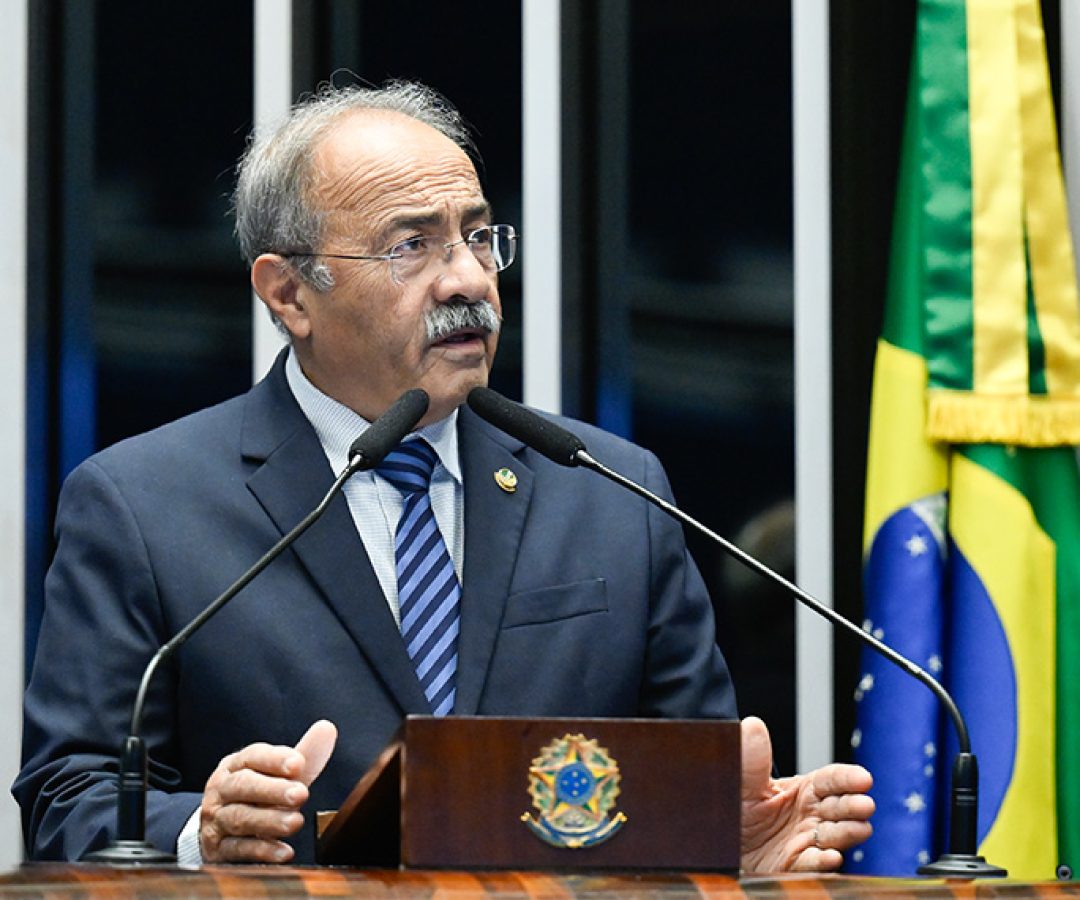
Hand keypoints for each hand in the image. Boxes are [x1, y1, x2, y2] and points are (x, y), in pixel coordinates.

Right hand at [199, 719, 337, 863]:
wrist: (217, 829)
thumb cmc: (257, 794)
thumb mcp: (277, 775)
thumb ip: (304, 754)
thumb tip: (327, 728)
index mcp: (236, 765)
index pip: (253, 757)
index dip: (275, 759)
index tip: (298, 764)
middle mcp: (222, 790)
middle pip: (243, 786)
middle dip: (272, 789)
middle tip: (301, 793)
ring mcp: (217, 820)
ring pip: (239, 818)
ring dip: (269, 821)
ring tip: (296, 822)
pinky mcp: (218, 850)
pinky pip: (237, 851)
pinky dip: (262, 851)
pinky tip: (284, 852)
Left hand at [739, 716, 873, 873]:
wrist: (722, 842)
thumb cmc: (735, 809)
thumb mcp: (742, 782)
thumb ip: (751, 759)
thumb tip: (753, 726)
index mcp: (802, 789)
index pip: (831, 780)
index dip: (848, 779)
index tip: (864, 779)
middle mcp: (810, 814)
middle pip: (840, 807)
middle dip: (854, 805)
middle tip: (864, 805)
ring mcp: (806, 839)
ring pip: (836, 835)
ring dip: (848, 832)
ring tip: (858, 828)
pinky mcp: (796, 864)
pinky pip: (813, 863)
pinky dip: (823, 861)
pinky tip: (831, 857)